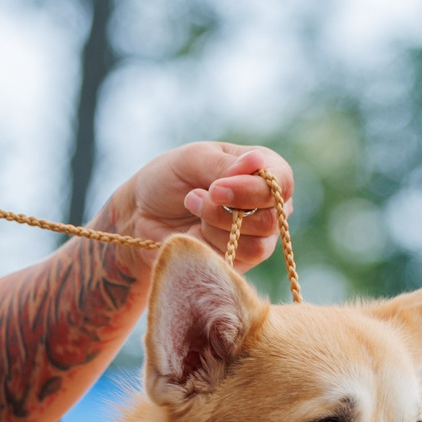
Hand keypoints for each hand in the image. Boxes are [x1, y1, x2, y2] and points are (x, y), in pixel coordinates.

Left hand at [105, 143, 296, 270]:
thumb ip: (224, 164)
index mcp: (263, 170)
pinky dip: (210, 244)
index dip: (252, 189)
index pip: (281, 182)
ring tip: (192, 208)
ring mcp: (258, 235)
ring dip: (216, 227)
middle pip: (272, 218)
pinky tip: (193, 231)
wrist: (140, 215)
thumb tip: (257, 162)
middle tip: (194, 198)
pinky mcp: (242, 260)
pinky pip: (238, 260)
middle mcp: (269, 204)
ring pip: (257, 245)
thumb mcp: (192, 160)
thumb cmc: (168, 179)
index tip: (215, 188)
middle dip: (227, 212)